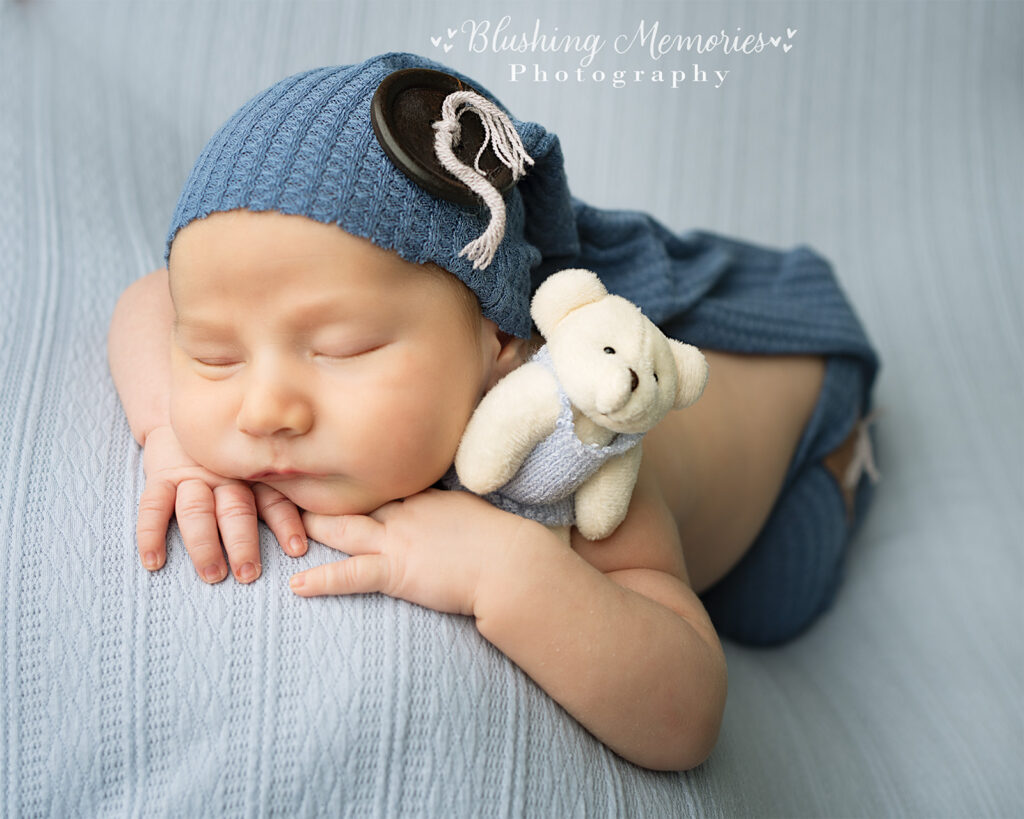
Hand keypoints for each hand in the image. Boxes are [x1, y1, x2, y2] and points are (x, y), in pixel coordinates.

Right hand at [137, 425, 307, 582]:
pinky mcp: (160, 478)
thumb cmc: (231, 451)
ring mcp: (191, 477)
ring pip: (196, 511)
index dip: (286, 524)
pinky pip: (152, 507)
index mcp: (253, 475)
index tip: (297, 550)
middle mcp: (224, 476)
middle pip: (234, 510)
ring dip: (203, 544)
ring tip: (212, 574)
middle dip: (243, 542)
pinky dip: (150, 534)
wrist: (183, 415)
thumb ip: (281, 486)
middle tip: (249, 574)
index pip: (273, 501)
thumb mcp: (257, 464)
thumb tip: (325, 511)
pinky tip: (153, 562)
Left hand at [290, 489, 535, 615]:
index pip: (379, 481)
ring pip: (342, 528)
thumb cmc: (505, 540)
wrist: (511, 563)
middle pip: (353, 498)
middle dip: (320, 492)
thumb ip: (452, 506)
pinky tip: (295, 586)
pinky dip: (321, 580)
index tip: (330, 467)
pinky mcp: (396, 571)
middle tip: (290, 485)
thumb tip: (449, 507)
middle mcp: (404, 510)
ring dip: (312, 526)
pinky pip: (350, 575)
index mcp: (423, 494)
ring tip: (281, 525)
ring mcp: (397, 540)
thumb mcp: (474, 509)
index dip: (353, 476)